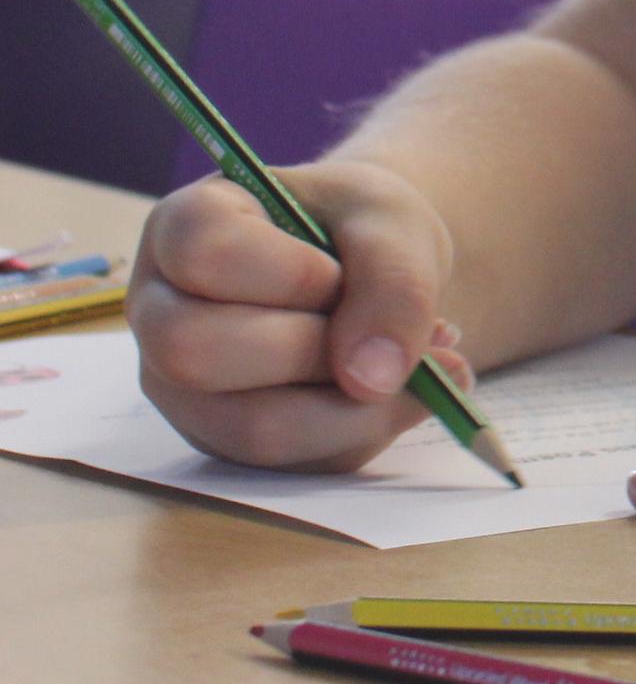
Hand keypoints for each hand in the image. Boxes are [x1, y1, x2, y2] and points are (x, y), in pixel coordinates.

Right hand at [128, 164, 472, 469]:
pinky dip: (370, 428)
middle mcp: (160, 316)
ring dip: (358, 406)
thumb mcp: (392, 221)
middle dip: (314, 349)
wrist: (370, 268)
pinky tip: (405, 387)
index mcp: (180, 229)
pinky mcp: (232, 442)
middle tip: (382, 327)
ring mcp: (186, 391)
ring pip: (252, 430)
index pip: (204, 253)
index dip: (290, 272)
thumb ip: (393, 282)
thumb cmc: (359, 229)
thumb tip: (371, 380)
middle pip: (198, 356)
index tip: (341, 272)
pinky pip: (301, 463)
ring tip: (427, 362)